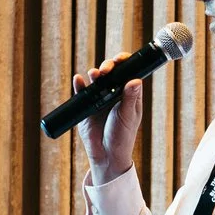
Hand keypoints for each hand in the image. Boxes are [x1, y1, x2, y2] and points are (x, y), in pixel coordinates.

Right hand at [73, 58, 144, 181]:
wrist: (106, 155)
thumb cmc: (122, 136)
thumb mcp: (127, 116)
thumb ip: (130, 98)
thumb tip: (135, 80)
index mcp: (128, 94)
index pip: (127, 72)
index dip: (124, 63)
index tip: (120, 60)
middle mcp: (114, 93)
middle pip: (110, 73)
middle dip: (108, 67)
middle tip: (105, 70)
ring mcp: (99, 99)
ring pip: (96, 80)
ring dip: (94, 74)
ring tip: (94, 75)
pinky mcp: (86, 106)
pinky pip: (82, 92)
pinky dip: (79, 84)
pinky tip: (79, 80)